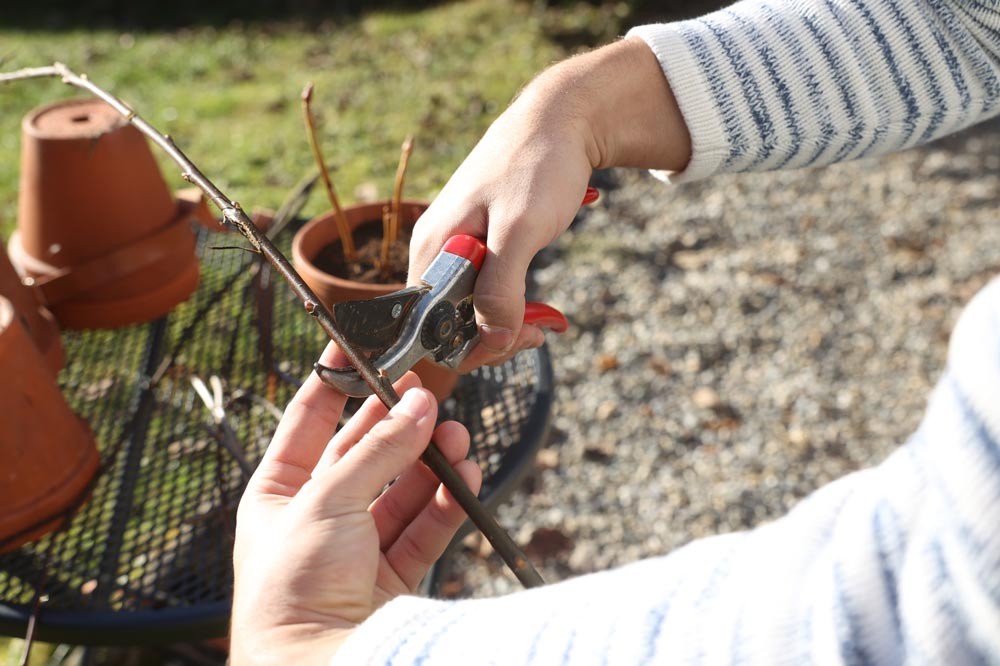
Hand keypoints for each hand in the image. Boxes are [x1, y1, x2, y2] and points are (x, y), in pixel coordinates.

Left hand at [231, 342, 481, 664]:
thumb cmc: (291, 587)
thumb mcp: (326, 501)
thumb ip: (378, 450)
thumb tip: (418, 403)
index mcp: (277, 493)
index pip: (308, 421)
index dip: (334, 382)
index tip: (360, 346)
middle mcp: (317, 516)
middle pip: (365, 453)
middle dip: (398, 423)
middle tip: (430, 393)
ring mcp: (357, 546)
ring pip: (403, 488)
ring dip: (431, 460)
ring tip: (457, 436)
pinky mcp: (393, 575)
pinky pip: (425, 527)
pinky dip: (447, 501)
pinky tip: (465, 475)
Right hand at [408, 38, 689, 371]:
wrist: (561, 119)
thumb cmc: (538, 166)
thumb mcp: (520, 231)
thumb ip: (501, 288)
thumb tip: (491, 340)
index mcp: (432, 247)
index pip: (428, 325)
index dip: (469, 345)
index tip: (515, 338)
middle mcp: (435, 250)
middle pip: (449, 322)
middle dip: (493, 335)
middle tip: (538, 331)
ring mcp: (457, 247)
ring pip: (471, 309)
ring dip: (508, 322)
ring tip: (545, 321)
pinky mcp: (480, 244)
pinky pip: (486, 290)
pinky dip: (513, 304)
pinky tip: (541, 310)